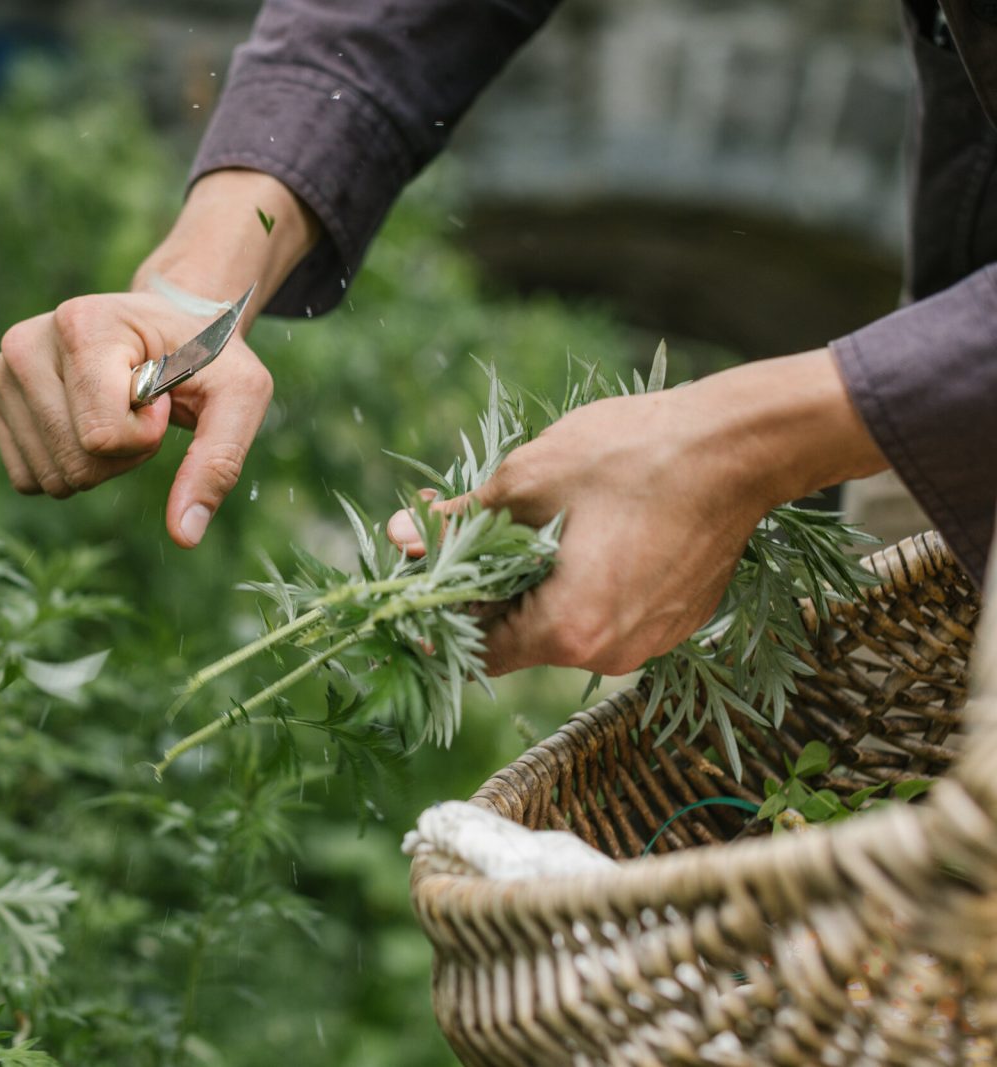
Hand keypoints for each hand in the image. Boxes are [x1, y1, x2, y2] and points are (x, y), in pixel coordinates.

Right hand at [0, 168, 317, 546]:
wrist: (167, 324)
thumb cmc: (205, 358)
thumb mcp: (239, 396)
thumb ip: (218, 463)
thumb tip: (184, 537)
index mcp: (82, 324)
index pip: (100, 436)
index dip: (145, 436)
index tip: (163, 396)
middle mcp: (27, 343)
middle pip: (75, 464)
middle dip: (123, 454)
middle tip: (142, 406)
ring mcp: (3, 371)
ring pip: (51, 478)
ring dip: (98, 463)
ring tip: (116, 409)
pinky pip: (29, 479)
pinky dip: (68, 467)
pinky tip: (87, 421)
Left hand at [385, 350, 887, 674]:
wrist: (740, 446)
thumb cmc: (630, 455)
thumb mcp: (526, 480)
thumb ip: (460, 522)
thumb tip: (401, 537)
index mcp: (569, 630)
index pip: (479, 651)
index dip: (442, 616)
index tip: (422, 579)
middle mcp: (610, 654)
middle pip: (521, 639)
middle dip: (486, 590)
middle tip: (463, 534)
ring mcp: (650, 642)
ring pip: (566, 625)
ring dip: (535, 584)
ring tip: (525, 524)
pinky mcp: (675, 621)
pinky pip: (608, 613)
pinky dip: (582, 583)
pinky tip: (580, 533)